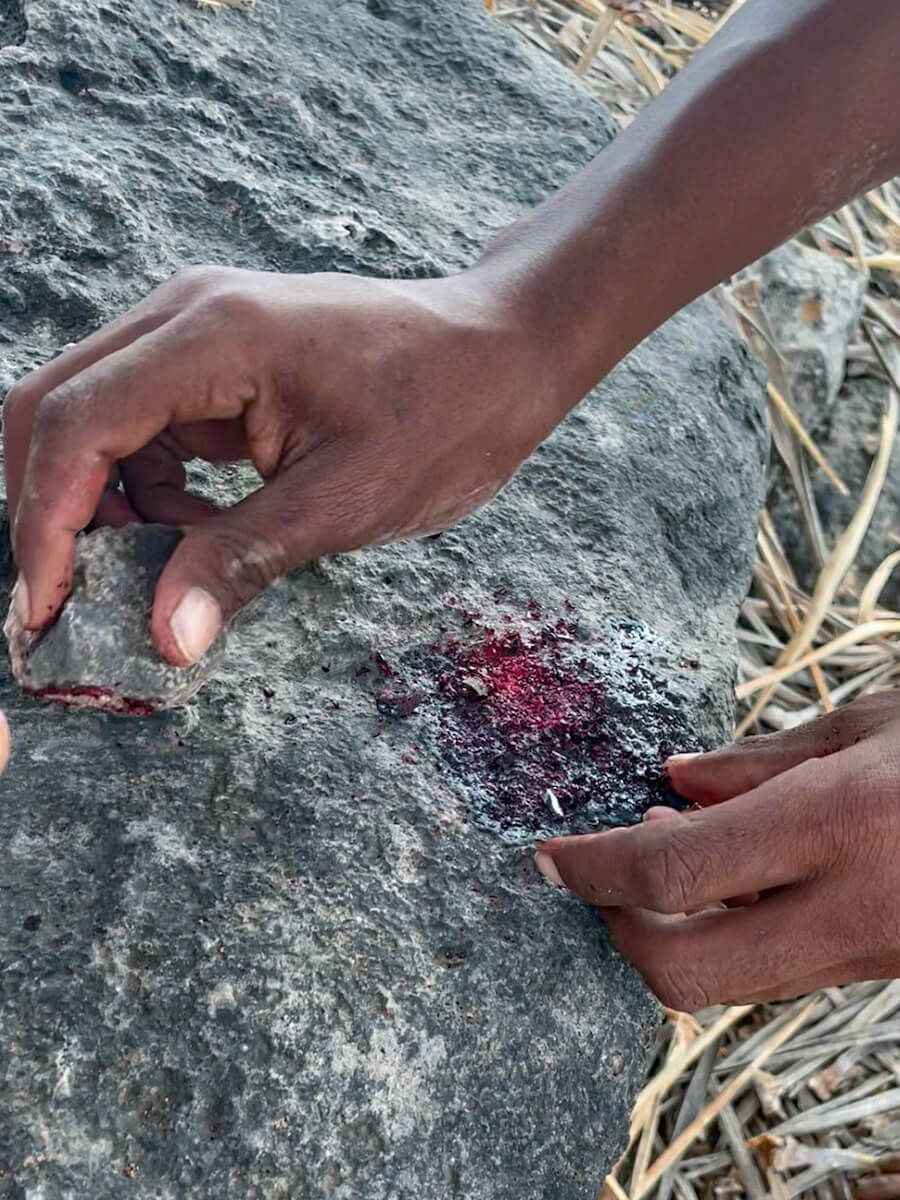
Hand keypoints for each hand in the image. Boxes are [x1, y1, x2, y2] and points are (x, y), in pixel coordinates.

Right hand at [2, 265, 552, 665]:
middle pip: (57, 409)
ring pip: (95, 422)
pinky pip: (146, 427)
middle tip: (72, 602)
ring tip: (165, 570)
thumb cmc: (445, 415)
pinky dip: (149, 490)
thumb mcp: (346, 500)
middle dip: (53, 511)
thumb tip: (166, 638)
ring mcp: (198, 332)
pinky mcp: (216, 359)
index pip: (76, 423)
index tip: (47, 607)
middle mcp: (186, 316)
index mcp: (212, 335)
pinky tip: (200, 530)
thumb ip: (242, 561)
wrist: (502, 355)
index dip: (45, 522)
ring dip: (107, 506)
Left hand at [535, 692, 899, 1009]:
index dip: (595, 869)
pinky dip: (731, 940)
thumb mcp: (874, 724)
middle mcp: (845, 909)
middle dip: (620, 927)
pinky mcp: (881, 975)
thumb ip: (763, 759)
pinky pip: (778, 976)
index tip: (552, 858)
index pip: (673, 873)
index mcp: (833, 823)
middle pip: (684, 969)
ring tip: (675, 852)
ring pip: (731, 985)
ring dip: (674, 936)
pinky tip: (738, 882)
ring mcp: (868, 957)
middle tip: (603, 873)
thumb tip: (676, 780)